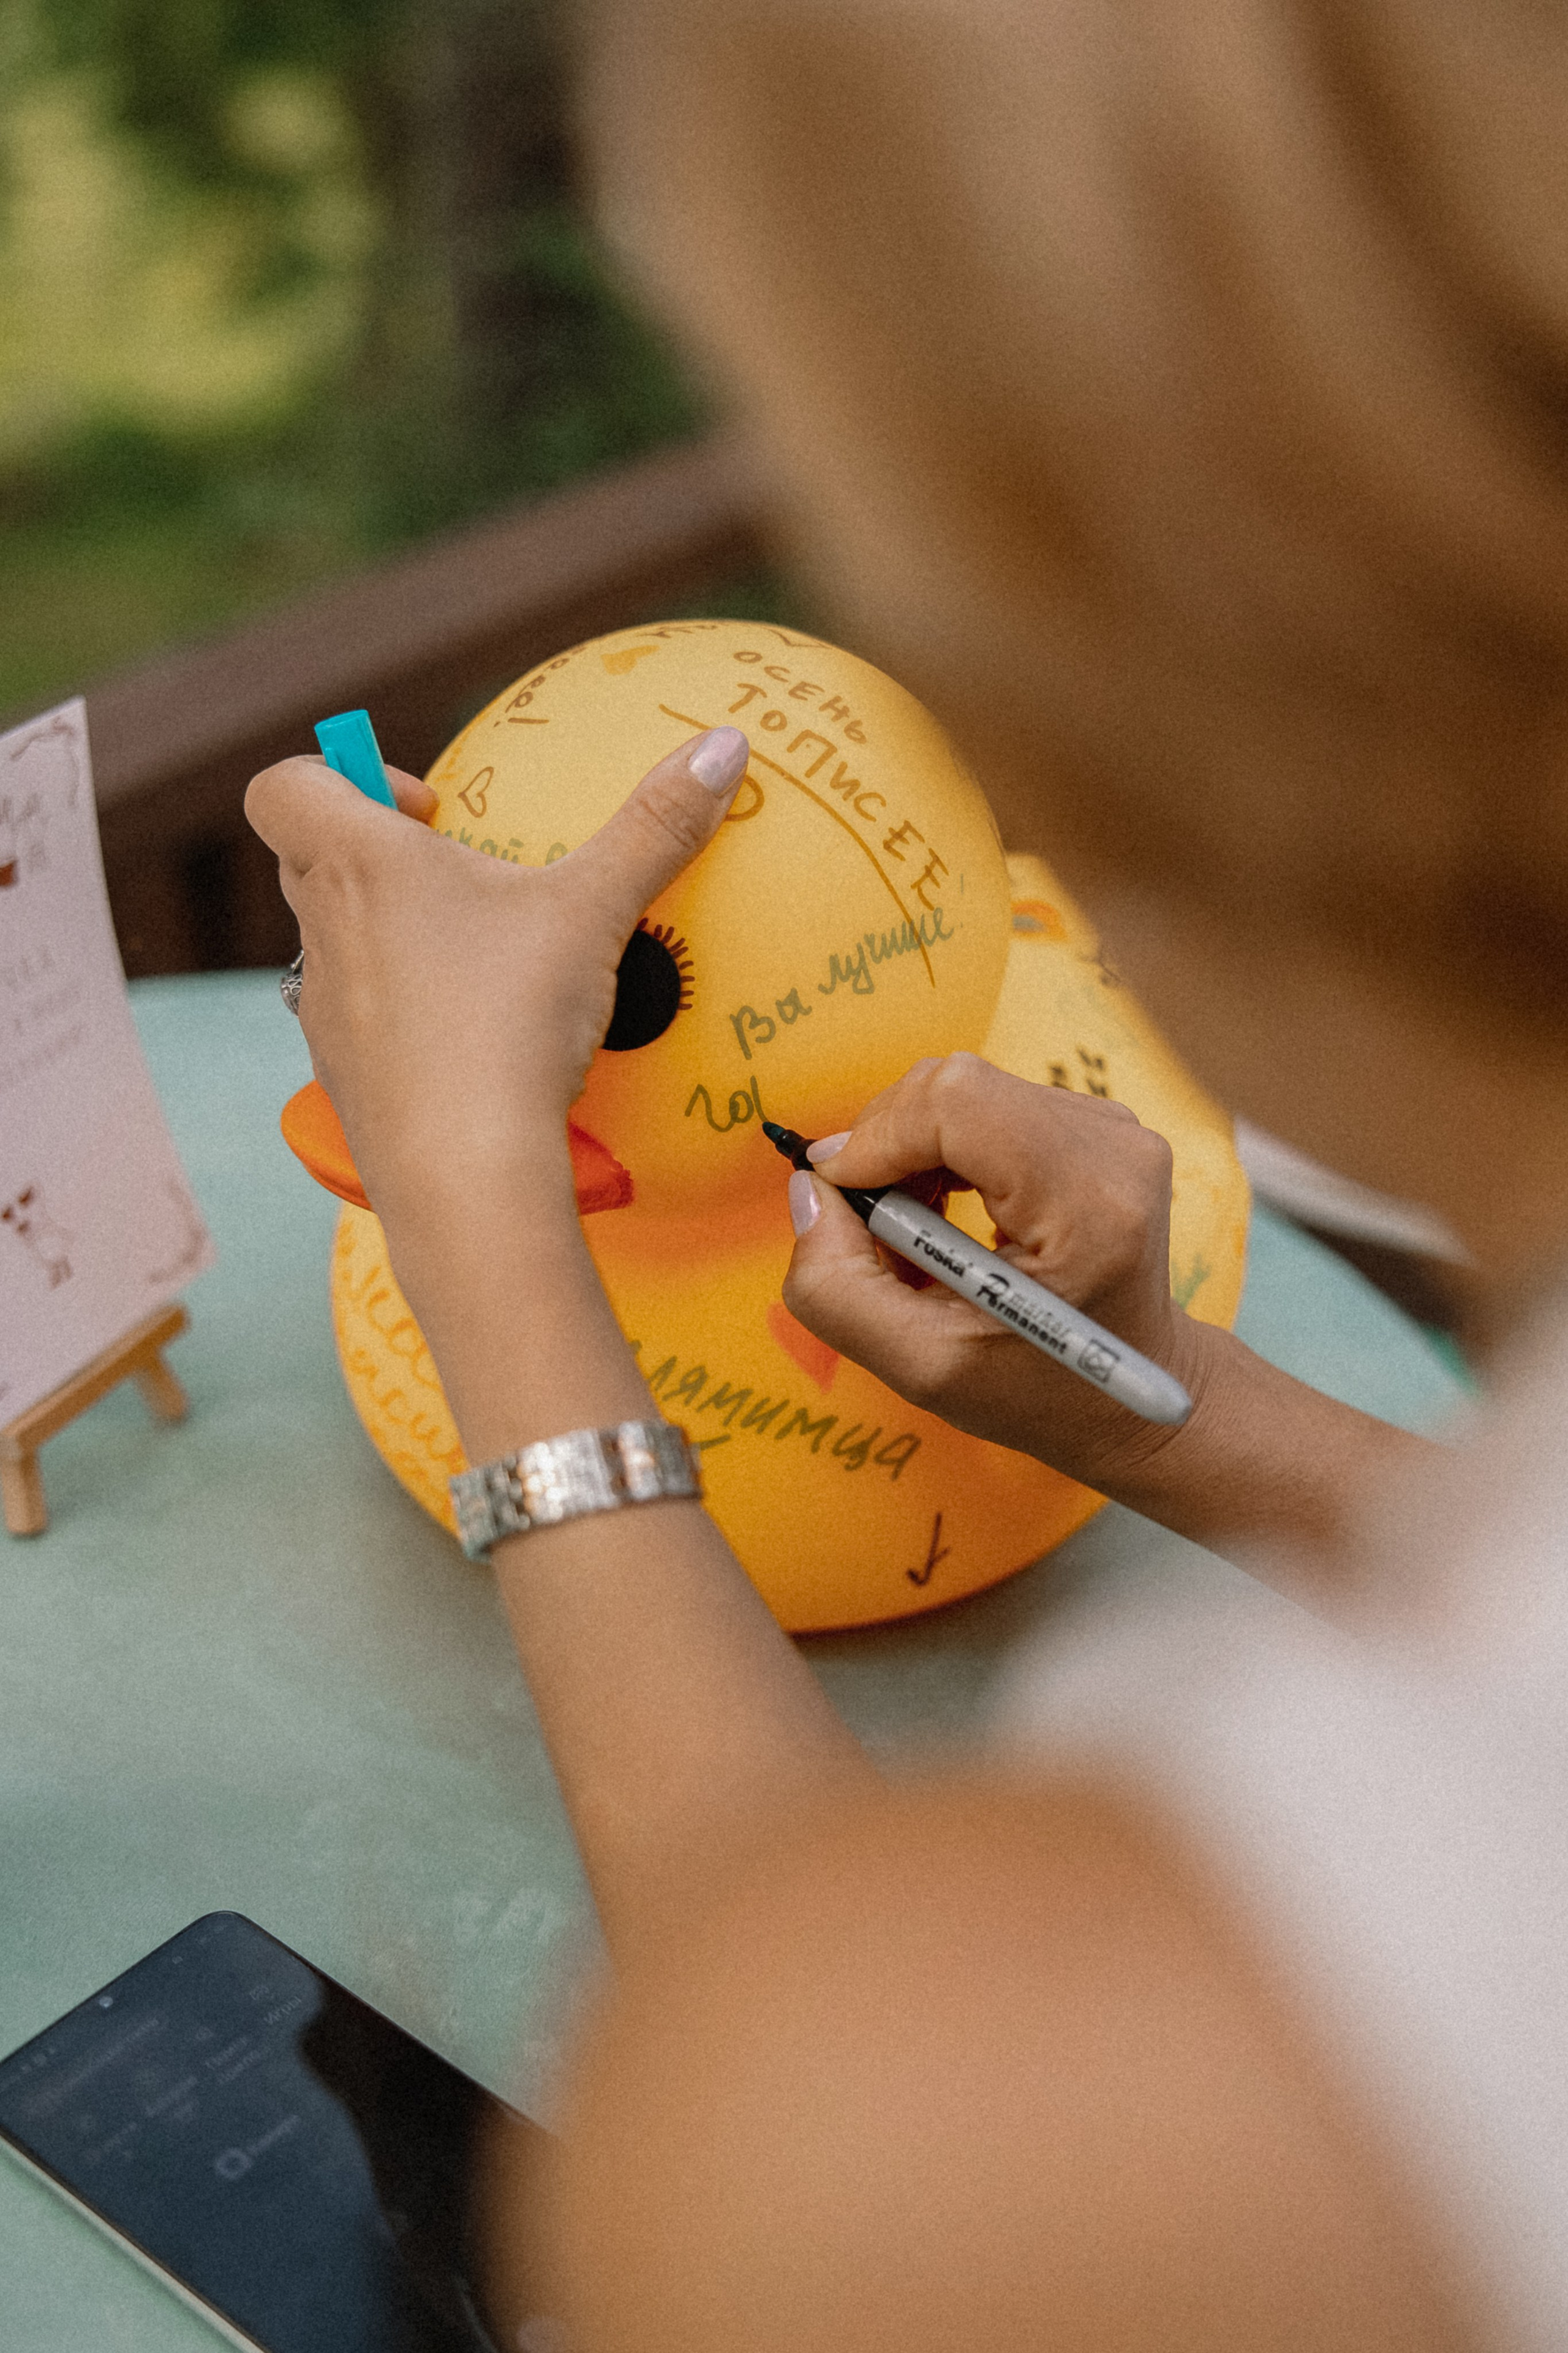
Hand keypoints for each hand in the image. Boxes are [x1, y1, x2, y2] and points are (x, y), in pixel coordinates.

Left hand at [245, 726, 750, 1229]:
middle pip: (308, 855)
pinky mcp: (343, 1077)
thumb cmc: (511, 1021)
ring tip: (478, 959)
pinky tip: (473, 1037)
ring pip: (333, 940)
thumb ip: (656, 825)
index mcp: (358, 864)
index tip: (428, 812)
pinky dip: (402, 1010)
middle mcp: (322, 930)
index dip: (338, 775)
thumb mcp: (595, 910)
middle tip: (460, 873)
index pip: (284, 787)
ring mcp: (323, 1010)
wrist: (464, 1171)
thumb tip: (726, 742)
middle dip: (373, 848)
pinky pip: (358, 1018)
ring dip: (389, 931)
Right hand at [781, 1053, 1209, 1488]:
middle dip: (887, 1146)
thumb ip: (840, 1289)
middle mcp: (1111, 1148)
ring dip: (911, 1151)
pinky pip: (987, 1104)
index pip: (959, 1103)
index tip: (840, 1194)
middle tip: (874, 1227)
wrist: (1128, 1398)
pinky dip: (942, 1149)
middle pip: (955, 1086)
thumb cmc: (1039, 1392)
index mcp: (1088, 1206)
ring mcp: (1110, 1130)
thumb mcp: (924, 1368)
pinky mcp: (1096, 1127)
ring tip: (912, 1231)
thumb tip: (808, 1192)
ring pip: (963, 1091)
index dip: (877, 1138)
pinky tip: (943, 1213)